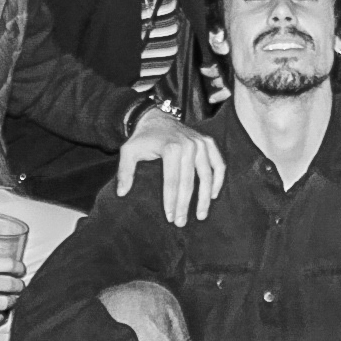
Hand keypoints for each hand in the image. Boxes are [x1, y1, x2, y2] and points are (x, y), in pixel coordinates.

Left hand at [118, 107, 223, 225]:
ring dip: (204, 198)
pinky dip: (218, 180)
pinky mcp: (208, 142)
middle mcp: (189, 144)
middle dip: (185, 205)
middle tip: (181, 223)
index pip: (172, 181)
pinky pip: (219, 164)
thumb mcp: (128, 151)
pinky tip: (212, 195)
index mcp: (171, 147)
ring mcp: (201, 143)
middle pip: (189, 182)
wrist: (155, 117)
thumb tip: (122, 194)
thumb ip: (125, 171)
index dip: (171, 201)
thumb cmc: (142, 138)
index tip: (170, 218)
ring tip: (200, 215)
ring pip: (207, 175)